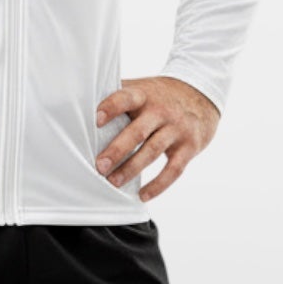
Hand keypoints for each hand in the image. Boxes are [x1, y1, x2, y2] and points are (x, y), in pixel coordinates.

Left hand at [93, 76, 219, 203]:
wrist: (202, 95)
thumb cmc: (160, 95)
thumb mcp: (142, 88)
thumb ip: (118, 94)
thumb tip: (80, 101)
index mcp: (144, 95)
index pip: (126, 98)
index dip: (112, 107)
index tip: (96, 120)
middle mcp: (161, 111)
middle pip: (138, 131)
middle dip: (117, 149)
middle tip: (100, 166)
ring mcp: (177, 129)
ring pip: (153, 151)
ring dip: (132, 169)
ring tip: (113, 182)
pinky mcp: (189, 146)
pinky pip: (174, 169)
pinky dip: (158, 185)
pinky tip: (142, 195)